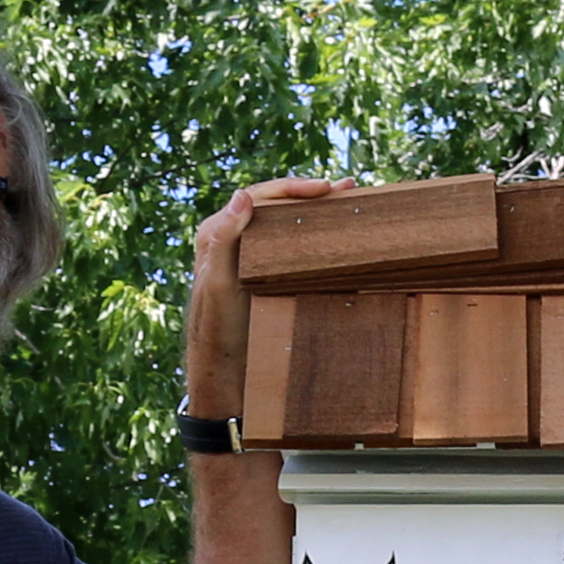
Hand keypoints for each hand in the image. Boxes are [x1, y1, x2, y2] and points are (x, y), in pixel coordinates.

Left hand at [185, 177, 347, 415]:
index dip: (294, 189)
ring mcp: (250, 259)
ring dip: (315, 211)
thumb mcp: (219, 285)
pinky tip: (334, 235)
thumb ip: (224, 239)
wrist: (228, 374)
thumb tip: (242, 195)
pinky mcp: (265, 277)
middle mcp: (232, 240)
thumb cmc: (220, 333)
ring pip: (285, 223)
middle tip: (347, 189)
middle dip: (311, 195)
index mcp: (216, 234)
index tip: (326, 189)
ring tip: (346, 201)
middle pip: (275, 206)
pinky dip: (314, 235)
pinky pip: (290, 245)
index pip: (260, 197)